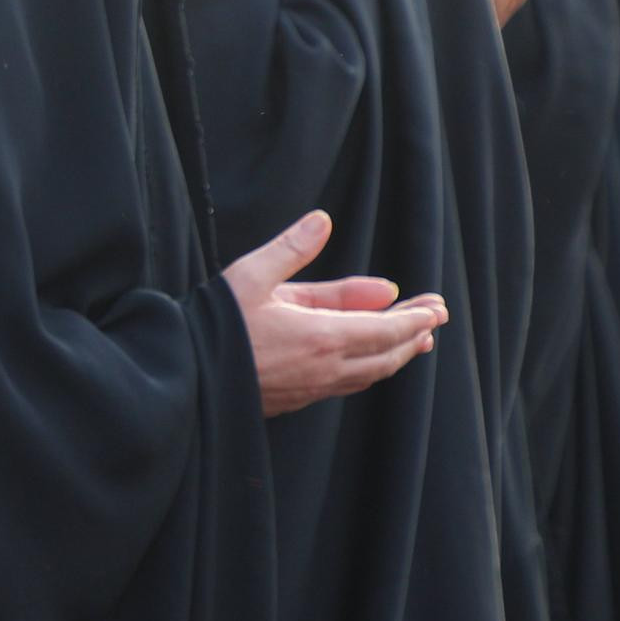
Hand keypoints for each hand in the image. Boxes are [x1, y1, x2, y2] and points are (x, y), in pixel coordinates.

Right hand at [223, 209, 447, 415]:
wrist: (184, 376)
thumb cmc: (213, 325)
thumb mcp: (251, 276)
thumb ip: (292, 249)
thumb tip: (323, 220)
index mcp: (321, 335)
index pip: (385, 329)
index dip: (414, 319)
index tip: (435, 308)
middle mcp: (325, 368)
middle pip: (385, 355)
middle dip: (413, 335)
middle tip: (435, 319)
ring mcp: (311, 388)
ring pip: (367, 374)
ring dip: (395, 356)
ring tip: (414, 341)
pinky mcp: (295, 400)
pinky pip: (345, 385)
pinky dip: (368, 370)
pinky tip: (367, 362)